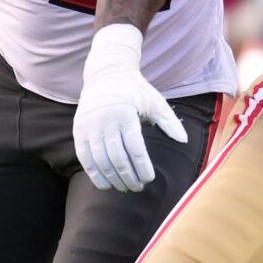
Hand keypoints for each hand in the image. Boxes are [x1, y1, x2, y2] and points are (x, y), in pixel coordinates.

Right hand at [73, 25, 187, 191]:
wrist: (105, 74)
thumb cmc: (135, 90)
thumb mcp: (155, 101)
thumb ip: (169, 121)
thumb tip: (183, 140)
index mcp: (125, 113)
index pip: (135, 147)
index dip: (142, 166)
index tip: (149, 179)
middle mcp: (105, 120)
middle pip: (118, 158)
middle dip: (129, 177)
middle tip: (138, 188)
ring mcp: (89, 126)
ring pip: (101, 160)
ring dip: (113, 179)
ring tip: (124, 188)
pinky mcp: (79, 130)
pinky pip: (84, 158)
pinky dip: (94, 174)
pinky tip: (105, 185)